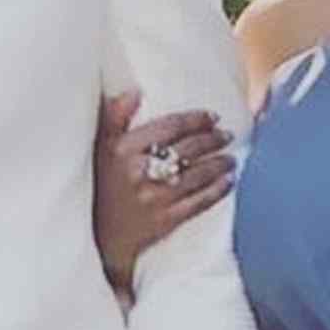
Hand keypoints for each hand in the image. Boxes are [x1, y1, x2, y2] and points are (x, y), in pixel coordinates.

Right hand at [94, 90, 233, 291]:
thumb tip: (135, 92)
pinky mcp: (165, 220)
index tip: (212, 117)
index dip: (196, 119)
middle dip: (213, 139)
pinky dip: (218, 190)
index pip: (170, 127)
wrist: (98, 237)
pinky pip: (199, 201)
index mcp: (124, 150)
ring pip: (198, 174)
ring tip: (230, 158)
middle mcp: (141, 171)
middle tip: (226, 135)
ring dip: (220, 163)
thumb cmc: (100, 187)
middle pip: (188, 148)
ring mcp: (155, 197)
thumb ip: (113, 116)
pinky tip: (228, 181)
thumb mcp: (99, 148)